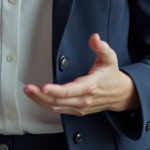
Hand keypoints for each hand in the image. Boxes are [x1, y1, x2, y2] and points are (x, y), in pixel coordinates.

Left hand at [24, 34, 138, 115]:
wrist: (120, 94)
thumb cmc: (112, 76)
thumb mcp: (110, 58)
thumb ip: (102, 47)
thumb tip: (94, 38)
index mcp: (90, 86)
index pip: (69, 91)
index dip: (55, 90)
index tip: (44, 87)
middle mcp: (83, 99)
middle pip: (58, 101)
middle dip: (41, 95)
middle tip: (28, 88)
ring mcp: (80, 107)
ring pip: (56, 108)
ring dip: (40, 101)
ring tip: (29, 92)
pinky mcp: (77, 111)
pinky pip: (59, 110)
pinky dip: (47, 105)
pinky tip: (38, 99)